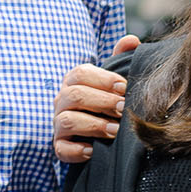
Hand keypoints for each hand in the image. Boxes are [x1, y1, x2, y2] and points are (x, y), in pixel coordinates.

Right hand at [52, 35, 139, 163]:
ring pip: (67, 120)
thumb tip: (132, 40)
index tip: (123, 87)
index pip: (81, 73)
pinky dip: (77, 150)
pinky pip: (61, 149)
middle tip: (123, 108)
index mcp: (73, 81)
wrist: (98, 133)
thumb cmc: (107, 101)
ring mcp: (58, 124)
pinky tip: (94, 150)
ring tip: (115, 130)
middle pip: (75, 95)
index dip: (102, 79)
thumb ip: (121, 59)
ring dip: (93, 125)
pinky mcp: (60, 146)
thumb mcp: (114, 80)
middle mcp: (62, 101)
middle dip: (102, 102)